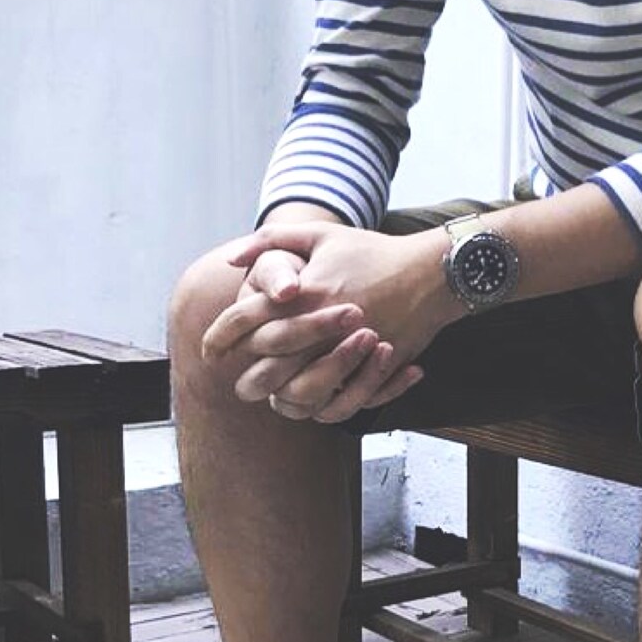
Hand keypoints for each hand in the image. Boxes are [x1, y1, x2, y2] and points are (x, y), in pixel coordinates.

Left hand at [204, 223, 452, 421]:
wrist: (430, 272)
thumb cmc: (372, 252)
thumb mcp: (320, 235)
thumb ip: (270, 242)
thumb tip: (231, 261)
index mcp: (303, 293)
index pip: (245, 321)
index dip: (220, 337)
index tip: (210, 350)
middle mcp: (322, 326)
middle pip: (267, 365)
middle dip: (246, 376)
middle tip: (236, 381)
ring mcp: (349, 352)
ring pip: (299, 392)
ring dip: (280, 397)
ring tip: (271, 394)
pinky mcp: (372, 370)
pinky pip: (338, 404)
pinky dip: (319, 407)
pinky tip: (307, 398)